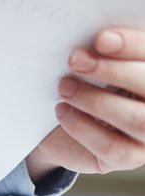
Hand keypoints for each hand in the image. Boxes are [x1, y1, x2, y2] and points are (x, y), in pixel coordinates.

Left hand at [26, 28, 144, 180]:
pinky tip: (62, 111)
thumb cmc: (83, 84)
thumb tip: (93, 38)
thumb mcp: (93, 63)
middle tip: (76, 60)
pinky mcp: (129, 158)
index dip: (134, 45)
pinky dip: (83, 127)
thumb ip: (101, 51)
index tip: (101, 39)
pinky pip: (112, 146)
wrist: (59, 126)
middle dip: (113, 71)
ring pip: (137, 120)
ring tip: (64, 87)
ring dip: (95, 100)